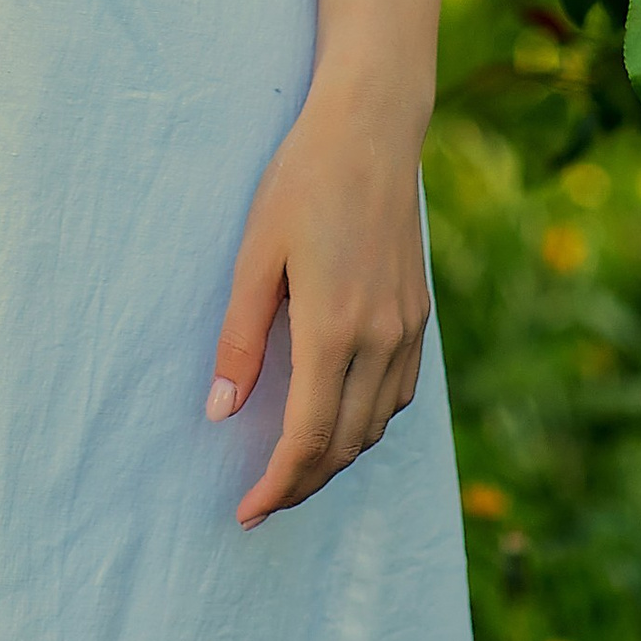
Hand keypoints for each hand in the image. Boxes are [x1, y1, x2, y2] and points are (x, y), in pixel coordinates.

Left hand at [207, 81, 432, 527]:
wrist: (372, 129)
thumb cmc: (303, 181)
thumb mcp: (255, 255)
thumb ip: (240, 339)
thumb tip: (220, 413)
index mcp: (334, 330)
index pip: (307, 440)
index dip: (276, 487)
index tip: (246, 511)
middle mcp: (380, 340)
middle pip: (344, 445)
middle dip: (302, 484)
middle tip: (263, 501)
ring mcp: (406, 328)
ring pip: (376, 426)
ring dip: (336, 458)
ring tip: (294, 468)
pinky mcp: (419, 313)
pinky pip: (398, 394)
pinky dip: (368, 422)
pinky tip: (341, 416)